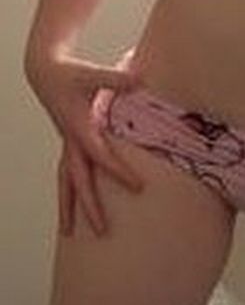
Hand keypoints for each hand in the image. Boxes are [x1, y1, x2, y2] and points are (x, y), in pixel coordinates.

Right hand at [24, 46, 144, 237]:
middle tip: (101, 231)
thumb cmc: (69, 72)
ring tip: (68, 233)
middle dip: (88, 207)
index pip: (101, 157)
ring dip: (68, 207)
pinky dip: (70, 191)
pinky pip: (68, 174)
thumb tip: (139, 79)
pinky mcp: (68, 142)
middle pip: (78, 181)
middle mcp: (71, 141)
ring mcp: (67, 144)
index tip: (138, 187)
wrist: (44, 71)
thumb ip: (115, 79)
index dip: (119, 172)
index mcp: (79, 128)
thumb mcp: (91, 73)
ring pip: (65, 182)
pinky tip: (75, 206)